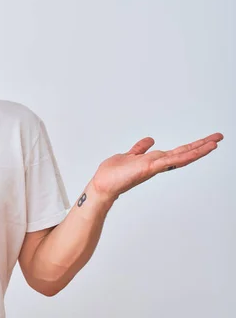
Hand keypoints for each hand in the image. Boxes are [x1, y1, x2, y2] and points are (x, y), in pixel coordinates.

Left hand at [91, 132, 223, 202]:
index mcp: (154, 161)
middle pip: (183, 153)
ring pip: (181, 157)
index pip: (177, 152)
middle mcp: (157, 164)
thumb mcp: (130, 156)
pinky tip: (195, 151)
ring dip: (198, 150)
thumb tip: (149, 140)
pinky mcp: (149, 168)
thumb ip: (140, 149)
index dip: (193, 146)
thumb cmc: (113, 175)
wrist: (102, 186)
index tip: (207, 140)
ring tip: (215, 143)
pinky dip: (182, 156)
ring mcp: (155, 167)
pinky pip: (169, 161)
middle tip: (219, 137)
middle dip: (201, 146)